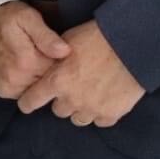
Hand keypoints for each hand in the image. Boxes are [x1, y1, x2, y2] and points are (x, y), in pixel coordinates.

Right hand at [0, 1, 70, 100]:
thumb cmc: (5, 17)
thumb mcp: (27, 17)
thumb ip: (46, 36)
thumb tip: (65, 51)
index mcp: (26, 62)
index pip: (59, 72)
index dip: (62, 61)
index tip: (58, 50)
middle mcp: (16, 80)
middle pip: (48, 83)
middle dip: (51, 70)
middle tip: (45, 52)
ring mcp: (8, 88)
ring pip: (38, 89)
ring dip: (39, 78)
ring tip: (34, 58)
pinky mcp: (3, 91)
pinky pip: (26, 92)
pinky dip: (29, 82)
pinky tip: (26, 67)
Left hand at [16, 20, 144, 127]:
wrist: (130, 45)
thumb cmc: (96, 37)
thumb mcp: (66, 42)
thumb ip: (54, 60)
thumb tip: (48, 66)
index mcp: (56, 81)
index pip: (31, 101)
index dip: (28, 102)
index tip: (29, 102)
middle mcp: (71, 99)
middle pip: (58, 111)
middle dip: (63, 100)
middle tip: (73, 87)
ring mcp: (92, 109)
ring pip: (79, 119)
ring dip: (81, 109)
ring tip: (91, 93)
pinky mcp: (111, 114)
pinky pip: (100, 121)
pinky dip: (102, 113)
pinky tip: (106, 99)